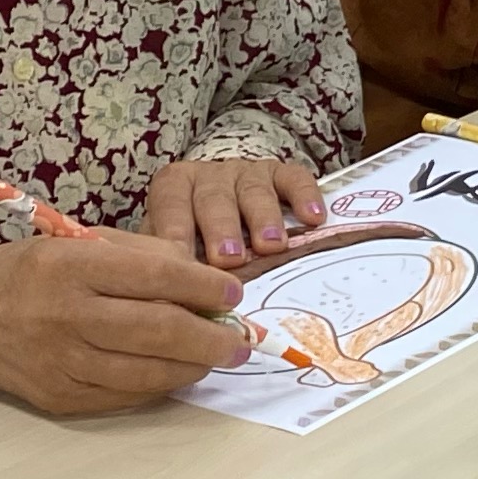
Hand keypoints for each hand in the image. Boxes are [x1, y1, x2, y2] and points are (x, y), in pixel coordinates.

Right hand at [0, 238, 249, 416]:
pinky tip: (178, 372)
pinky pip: (125, 396)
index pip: (156, 277)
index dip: (205, 288)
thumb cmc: (25, 273)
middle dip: (212, 338)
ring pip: (148, 371)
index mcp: (72, 266)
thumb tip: (203, 278)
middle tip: (241, 339)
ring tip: (218, 356)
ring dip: (194, 366)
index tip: (233, 293)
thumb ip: (140, 255)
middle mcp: (65, 315)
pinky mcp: (59, 397)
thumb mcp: (76, 242)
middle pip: (159, 331)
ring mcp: (61, 362)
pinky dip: (160, 385)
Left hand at [140, 156, 328, 267]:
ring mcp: (247, 173)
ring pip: (254, 192)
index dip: (177, 235)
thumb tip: (165, 306)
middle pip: (214, 200)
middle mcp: (210, 176)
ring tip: (272, 246)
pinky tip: (312, 218)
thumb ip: (168, 264)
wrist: (221, 201)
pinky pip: (294, 179)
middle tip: (229, 259)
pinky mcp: (280, 173)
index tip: (184, 266)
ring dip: (263, 219)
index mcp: (174, 188)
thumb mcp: (170, 243)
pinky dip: (304, 197)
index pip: (172, 207)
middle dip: (222, 230)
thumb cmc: (193, 234)